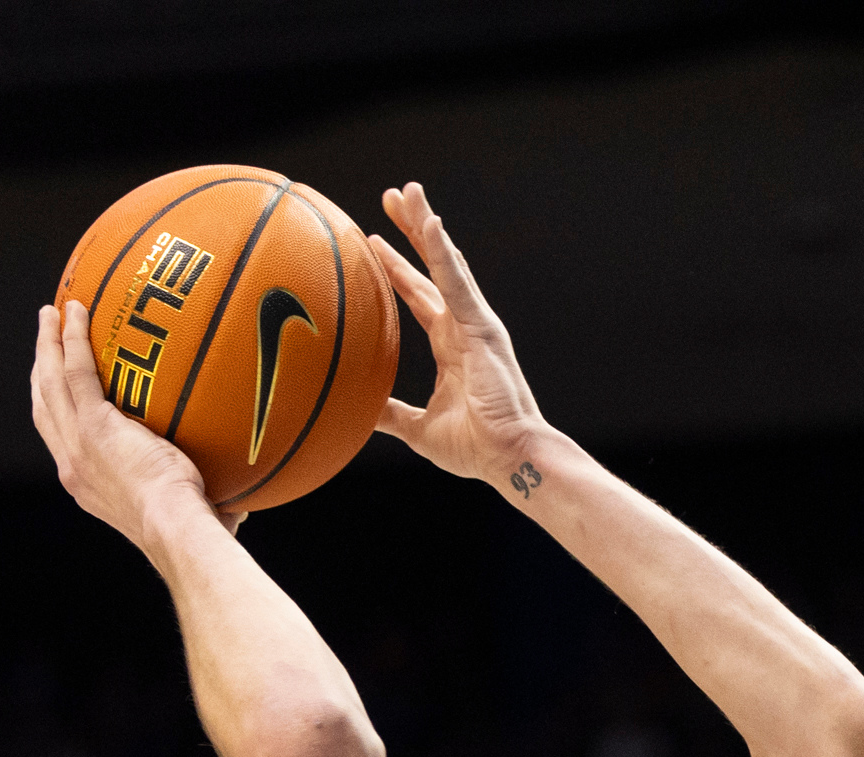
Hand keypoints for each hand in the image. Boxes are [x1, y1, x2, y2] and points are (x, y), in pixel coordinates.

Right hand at [30, 301, 244, 549]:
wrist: (175, 530)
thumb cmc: (192, 531)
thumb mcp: (190, 513)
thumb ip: (207, 502)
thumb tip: (243, 505)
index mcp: (85, 482)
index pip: (61, 438)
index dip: (55, 407)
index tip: (59, 384)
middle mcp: (71, 464)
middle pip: (44, 406)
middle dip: (42, 369)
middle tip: (45, 339)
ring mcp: (77, 443)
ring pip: (50, 382)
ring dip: (48, 344)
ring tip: (52, 313)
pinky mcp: (93, 425)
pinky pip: (77, 371)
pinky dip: (71, 339)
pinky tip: (76, 311)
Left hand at [370, 183, 550, 495]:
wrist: (510, 457)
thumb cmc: (476, 449)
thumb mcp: (418, 429)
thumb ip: (388, 413)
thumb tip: (353, 412)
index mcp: (451, 347)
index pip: (419, 298)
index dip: (397, 270)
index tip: (374, 243)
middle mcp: (463, 327)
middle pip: (431, 268)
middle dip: (411, 232)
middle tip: (391, 197)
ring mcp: (474, 323)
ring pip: (444, 262)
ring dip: (425, 225)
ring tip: (407, 192)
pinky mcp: (482, 326)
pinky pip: (457, 281)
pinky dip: (441, 250)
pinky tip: (428, 221)